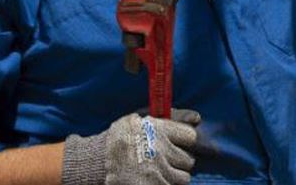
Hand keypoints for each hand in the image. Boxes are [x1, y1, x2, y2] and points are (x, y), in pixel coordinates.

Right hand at [60, 110, 200, 184]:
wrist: (98, 160)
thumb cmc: (122, 136)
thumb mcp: (143, 119)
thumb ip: (171, 117)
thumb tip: (197, 118)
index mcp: (160, 130)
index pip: (190, 137)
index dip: (184, 142)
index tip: (176, 144)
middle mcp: (161, 151)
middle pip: (188, 160)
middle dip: (178, 161)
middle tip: (164, 160)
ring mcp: (158, 172)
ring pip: (183, 178)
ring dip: (174, 176)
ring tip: (159, 171)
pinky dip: (165, 184)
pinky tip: (155, 179)